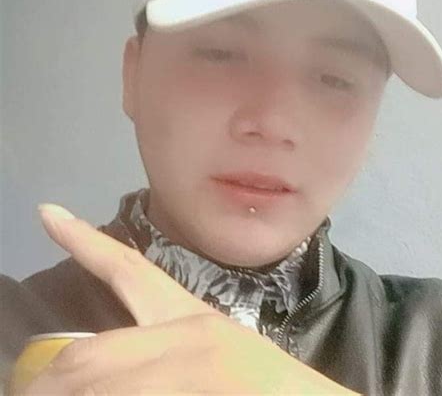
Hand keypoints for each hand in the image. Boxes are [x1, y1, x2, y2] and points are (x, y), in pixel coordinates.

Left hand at [18, 204, 357, 394]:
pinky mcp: (196, 387)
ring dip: (63, 393)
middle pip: (88, 352)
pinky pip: (121, 395)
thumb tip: (93, 370)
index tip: (46, 212)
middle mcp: (188, 335)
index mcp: (191, 317)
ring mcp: (190, 367)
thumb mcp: (211, 357)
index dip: (84, 242)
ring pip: (94, 380)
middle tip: (24, 390)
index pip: (130, 269)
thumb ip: (160, 351)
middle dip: (48, 379)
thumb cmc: (270, 383)